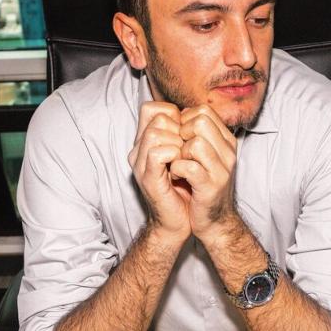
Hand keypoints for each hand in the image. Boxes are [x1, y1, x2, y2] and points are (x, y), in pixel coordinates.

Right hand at [128, 102, 190, 242]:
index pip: (151, 108)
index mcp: (145, 143)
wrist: (180, 222)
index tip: (186, 134)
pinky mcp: (148, 179)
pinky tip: (182, 168)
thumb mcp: (184, 156)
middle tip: (188, 149)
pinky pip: (158, 153)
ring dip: (178, 143)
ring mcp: (140, 165)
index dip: (174, 114)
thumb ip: (182, 135)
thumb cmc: (185, 189)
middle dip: (179, 129)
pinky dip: (175, 156)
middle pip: (156, 117)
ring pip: (156, 133)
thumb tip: (192, 114)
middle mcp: (138, 151)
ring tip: (185, 159)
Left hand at [169, 105, 238, 242]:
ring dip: (178, 152)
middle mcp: (228, 152)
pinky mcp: (211, 186)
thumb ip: (196, 134)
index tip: (178, 139)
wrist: (213, 221)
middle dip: (181, 133)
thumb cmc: (202, 186)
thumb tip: (178, 113)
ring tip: (176, 164)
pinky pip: (188, 166)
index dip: (184, 120)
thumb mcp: (204, 156)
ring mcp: (222, 169)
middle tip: (177, 151)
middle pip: (200, 121)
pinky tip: (176, 176)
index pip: (203, 111)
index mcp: (226, 141)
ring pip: (195, 142)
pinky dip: (176, 169)